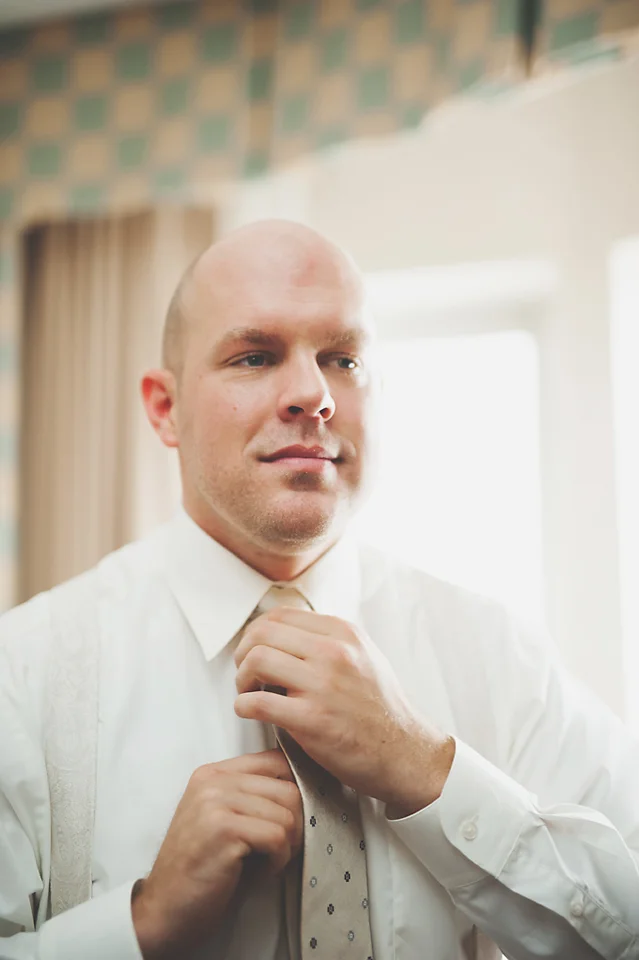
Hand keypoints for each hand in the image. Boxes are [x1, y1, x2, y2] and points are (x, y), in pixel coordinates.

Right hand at [131, 750, 301, 959]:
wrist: (164, 910)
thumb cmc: (201, 869)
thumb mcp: (222, 819)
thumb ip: (250, 796)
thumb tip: (301, 786)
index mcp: (213, 773)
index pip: (275, 761)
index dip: (293, 792)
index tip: (286, 820)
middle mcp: (212, 781)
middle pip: (288, 789)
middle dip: (293, 826)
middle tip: (276, 850)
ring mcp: (216, 802)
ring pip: (287, 815)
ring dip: (285, 847)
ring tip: (262, 862)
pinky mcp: (224, 829)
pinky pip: (278, 838)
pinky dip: (277, 862)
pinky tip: (258, 872)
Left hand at [234, 607, 454, 816]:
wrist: (405, 751)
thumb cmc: (381, 708)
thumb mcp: (364, 655)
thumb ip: (329, 639)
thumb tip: (286, 632)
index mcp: (343, 633)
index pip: (280, 615)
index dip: (256, 632)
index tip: (253, 649)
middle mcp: (334, 652)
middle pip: (262, 633)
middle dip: (243, 653)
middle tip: (245, 672)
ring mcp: (323, 685)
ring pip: (256, 661)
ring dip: (241, 679)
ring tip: (249, 692)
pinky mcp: (313, 720)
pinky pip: (258, 703)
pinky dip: (243, 707)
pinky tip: (251, 712)